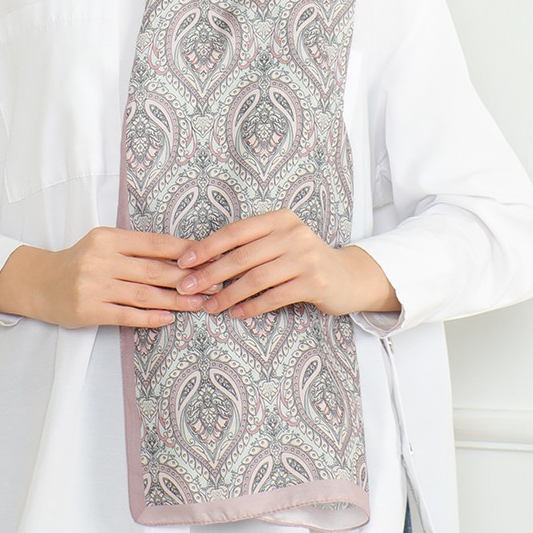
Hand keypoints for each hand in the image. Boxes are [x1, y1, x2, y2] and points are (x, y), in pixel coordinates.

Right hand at [0, 228, 205, 328]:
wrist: (40, 283)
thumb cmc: (80, 262)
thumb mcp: (104, 245)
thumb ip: (135, 249)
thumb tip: (182, 256)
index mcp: (108, 238)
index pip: (154, 243)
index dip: (185, 250)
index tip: (209, 257)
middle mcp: (101, 260)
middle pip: (154, 270)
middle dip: (188, 278)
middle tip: (214, 283)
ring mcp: (94, 286)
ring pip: (145, 294)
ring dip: (176, 300)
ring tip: (199, 303)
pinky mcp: (89, 310)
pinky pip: (127, 315)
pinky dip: (151, 318)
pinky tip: (169, 318)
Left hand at [175, 209, 399, 318]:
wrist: (348, 277)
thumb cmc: (303, 260)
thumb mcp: (279, 243)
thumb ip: (250, 247)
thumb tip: (203, 262)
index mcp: (279, 219)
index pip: (235, 231)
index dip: (207, 246)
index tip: (184, 262)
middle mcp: (293, 233)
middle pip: (242, 256)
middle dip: (210, 274)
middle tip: (187, 288)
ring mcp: (305, 257)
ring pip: (255, 278)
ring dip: (228, 295)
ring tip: (210, 307)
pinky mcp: (314, 282)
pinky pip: (274, 296)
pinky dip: (252, 306)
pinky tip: (237, 313)